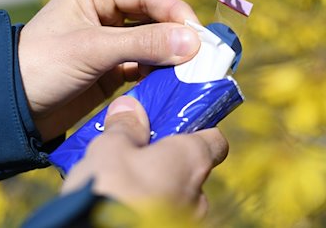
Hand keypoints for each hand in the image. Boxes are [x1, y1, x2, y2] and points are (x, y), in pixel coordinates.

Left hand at [18, 0, 200, 140]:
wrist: (17, 108)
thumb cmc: (41, 67)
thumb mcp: (93, 49)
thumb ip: (143, 43)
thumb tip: (191, 42)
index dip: (175, 12)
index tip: (198, 35)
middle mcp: (107, 13)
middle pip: (155, 15)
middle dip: (177, 32)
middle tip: (199, 53)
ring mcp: (113, 41)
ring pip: (154, 40)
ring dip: (171, 54)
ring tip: (189, 70)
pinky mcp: (115, 66)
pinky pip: (146, 63)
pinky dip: (160, 72)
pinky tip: (169, 81)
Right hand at [62, 96, 228, 215]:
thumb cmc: (111, 191)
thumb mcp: (110, 148)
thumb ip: (124, 127)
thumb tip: (129, 108)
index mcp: (192, 160)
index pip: (215, 141)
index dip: (197, 131)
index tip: (176, 127)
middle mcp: (198, 193)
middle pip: (190, 169)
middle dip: (165, 162)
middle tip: (136, 156)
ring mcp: (187, 219)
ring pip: (176, 195)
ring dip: (155, 187)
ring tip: (121, 184)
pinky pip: (163, 213)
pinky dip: (149, 206)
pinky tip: (121, 203)